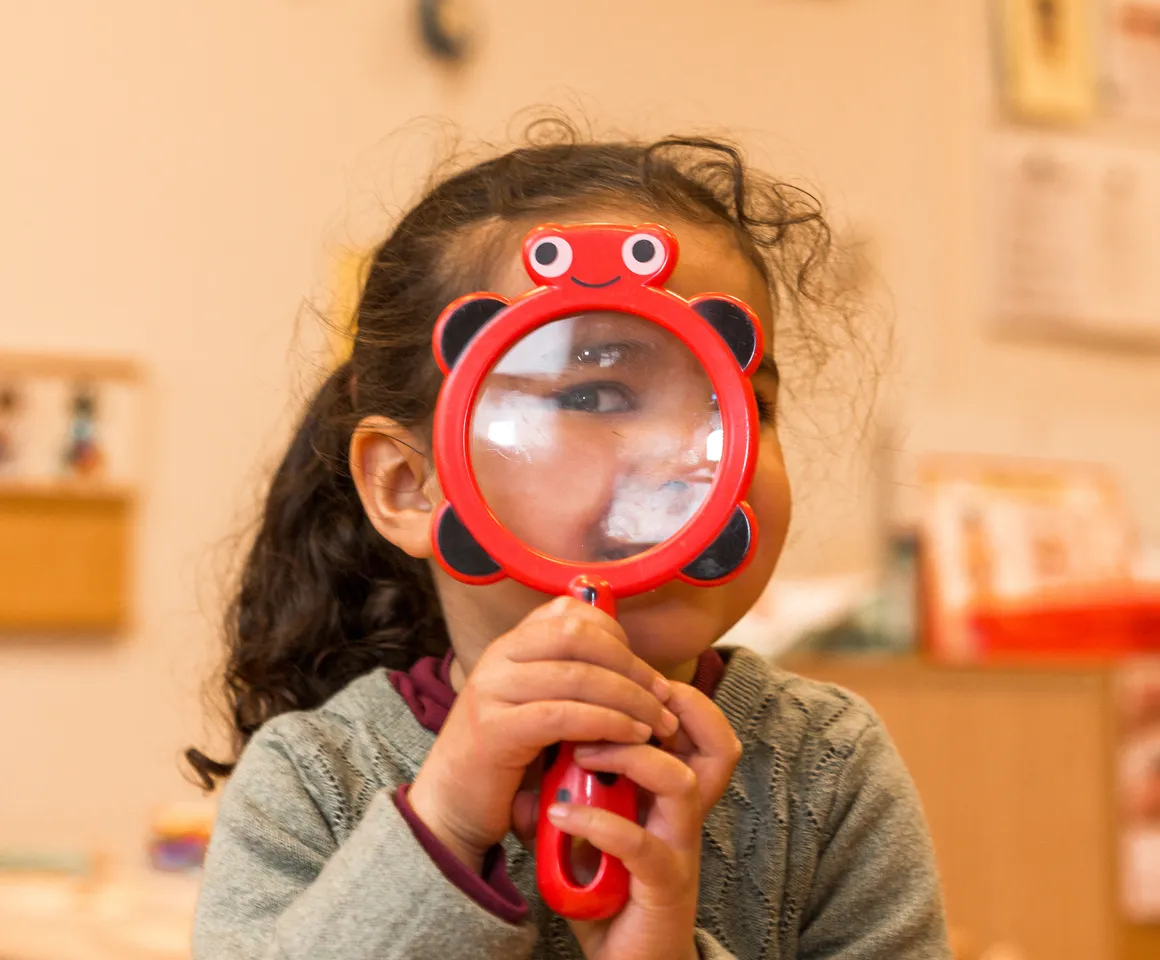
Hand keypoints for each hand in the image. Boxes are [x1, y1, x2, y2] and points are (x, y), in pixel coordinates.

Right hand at [408, 597, 676, 872]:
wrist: (451, 805)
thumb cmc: (505, 757)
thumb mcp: (536, 704)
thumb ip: (567, 678)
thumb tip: (624, 657)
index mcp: (511, 645)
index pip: (570, 613)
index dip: (616, 634)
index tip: (644, 670)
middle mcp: (498, 657)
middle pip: (577, 635)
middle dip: (630, 664)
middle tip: (663, 695)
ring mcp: (492, 690)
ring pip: (577, 675)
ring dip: (630, 698)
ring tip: (658, 723)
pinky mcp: (495, 731)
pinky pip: (563, 715)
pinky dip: (607, 722)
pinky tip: (632, 736)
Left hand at [543, 682, 740, 959]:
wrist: (624, 959)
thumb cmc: (607, 890)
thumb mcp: (583, 831)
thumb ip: (566, 795)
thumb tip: (528, 764)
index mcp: (671, 793)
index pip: (703, 730)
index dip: (675, 696)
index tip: (617, 678)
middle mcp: (685, 814)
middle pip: (715, 745)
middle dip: (663, 712)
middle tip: (604, 702)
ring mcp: (679, 848)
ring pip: (678, 781)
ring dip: (627, 758)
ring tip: (581, 754)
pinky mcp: (664, 886)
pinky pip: (641, 845)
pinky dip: (599, 824)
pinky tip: (562, 819)